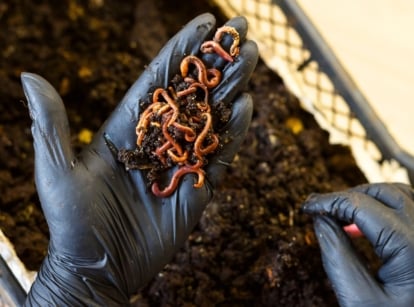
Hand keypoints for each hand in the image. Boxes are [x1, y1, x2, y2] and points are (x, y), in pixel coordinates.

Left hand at [22, 13, 257, 305]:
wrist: (98, 267)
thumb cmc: (71, 221)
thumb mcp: (56, 171)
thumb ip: (52, 124)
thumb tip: (29, 76)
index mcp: (128, 127)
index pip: (159, 78)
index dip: (182, 49)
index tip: (205, 22)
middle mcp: (158, 138)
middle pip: (193, 91)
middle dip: (217, 60)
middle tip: (241, 31)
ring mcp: (180, 161)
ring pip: (212, 117)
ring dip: (232, 86)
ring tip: (250, 57)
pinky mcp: (197, 186)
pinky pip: (220, 155)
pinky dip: (235, 131)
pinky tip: (248, 106)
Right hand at [302, 183, 413, 306]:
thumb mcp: (358, 297)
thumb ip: (336, 253)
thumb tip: (320, 219)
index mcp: (412, 248)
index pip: (361, 206)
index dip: (328, 201)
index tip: (307, 206)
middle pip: (383, 192)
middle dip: (347, 196)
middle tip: (321, 208)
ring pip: (399, 194)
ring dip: (366, 199)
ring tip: (340, 213)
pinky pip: (410, 208)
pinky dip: (384, 208)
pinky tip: (364, 225)